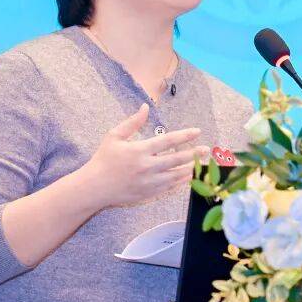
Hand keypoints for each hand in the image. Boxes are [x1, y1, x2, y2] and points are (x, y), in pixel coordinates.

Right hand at [80, 103, 208, 209]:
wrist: (94, 187)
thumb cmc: (103, 160)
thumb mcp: (114, 136)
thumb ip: (132, 122)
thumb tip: (145, 107)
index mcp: (139, 150)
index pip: (168, 141)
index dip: (184, 135)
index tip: (197, 131)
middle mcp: (147, 167)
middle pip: (177, 159)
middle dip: (194, 153)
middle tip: (206, 149)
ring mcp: (149, 182)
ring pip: (177, 175)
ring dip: (191, 168)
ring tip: (203, 163)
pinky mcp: (149, 193)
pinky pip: (170, 187)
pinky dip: (182, 182)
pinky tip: (190, 176)